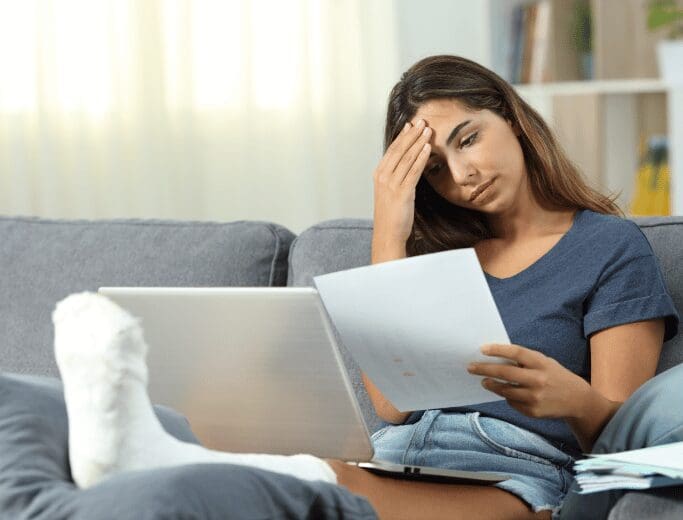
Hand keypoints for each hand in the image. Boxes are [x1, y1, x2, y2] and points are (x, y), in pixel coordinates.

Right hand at [372, 119, 431, 245]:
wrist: (388, 235)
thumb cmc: (391, 216)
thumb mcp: (390, 192)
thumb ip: (397, 178)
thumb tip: (408, 165)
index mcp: (379, 174)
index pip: (392, 150)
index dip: (402, 136)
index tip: (411, 124)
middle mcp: (383, 176)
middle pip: (399, 150)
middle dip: (411, 134)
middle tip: (422, 121)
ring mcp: (391, 184)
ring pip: (407, 158)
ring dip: (418, 142)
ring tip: (428, 130)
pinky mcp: (402, 192)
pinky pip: (413, 171)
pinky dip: (421, 158)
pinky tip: (427, 149)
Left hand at [467, 343, 591, 418]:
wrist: (577, 400)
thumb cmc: (555, 375)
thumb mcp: (544, 362)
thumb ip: (524, 361)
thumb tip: (495, 357)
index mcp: (541, 363)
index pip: (516, 353)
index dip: (498, 350)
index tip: (482, 349)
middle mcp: (538, 380)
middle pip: (505, 373)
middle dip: (484, 369)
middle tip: (471, 367)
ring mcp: (535, 397)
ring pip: (505, 390)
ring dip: (491, 385)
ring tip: (484, 381)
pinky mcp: (533, 411)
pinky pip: (512, 402)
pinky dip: (507, 396)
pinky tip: (507, 392)